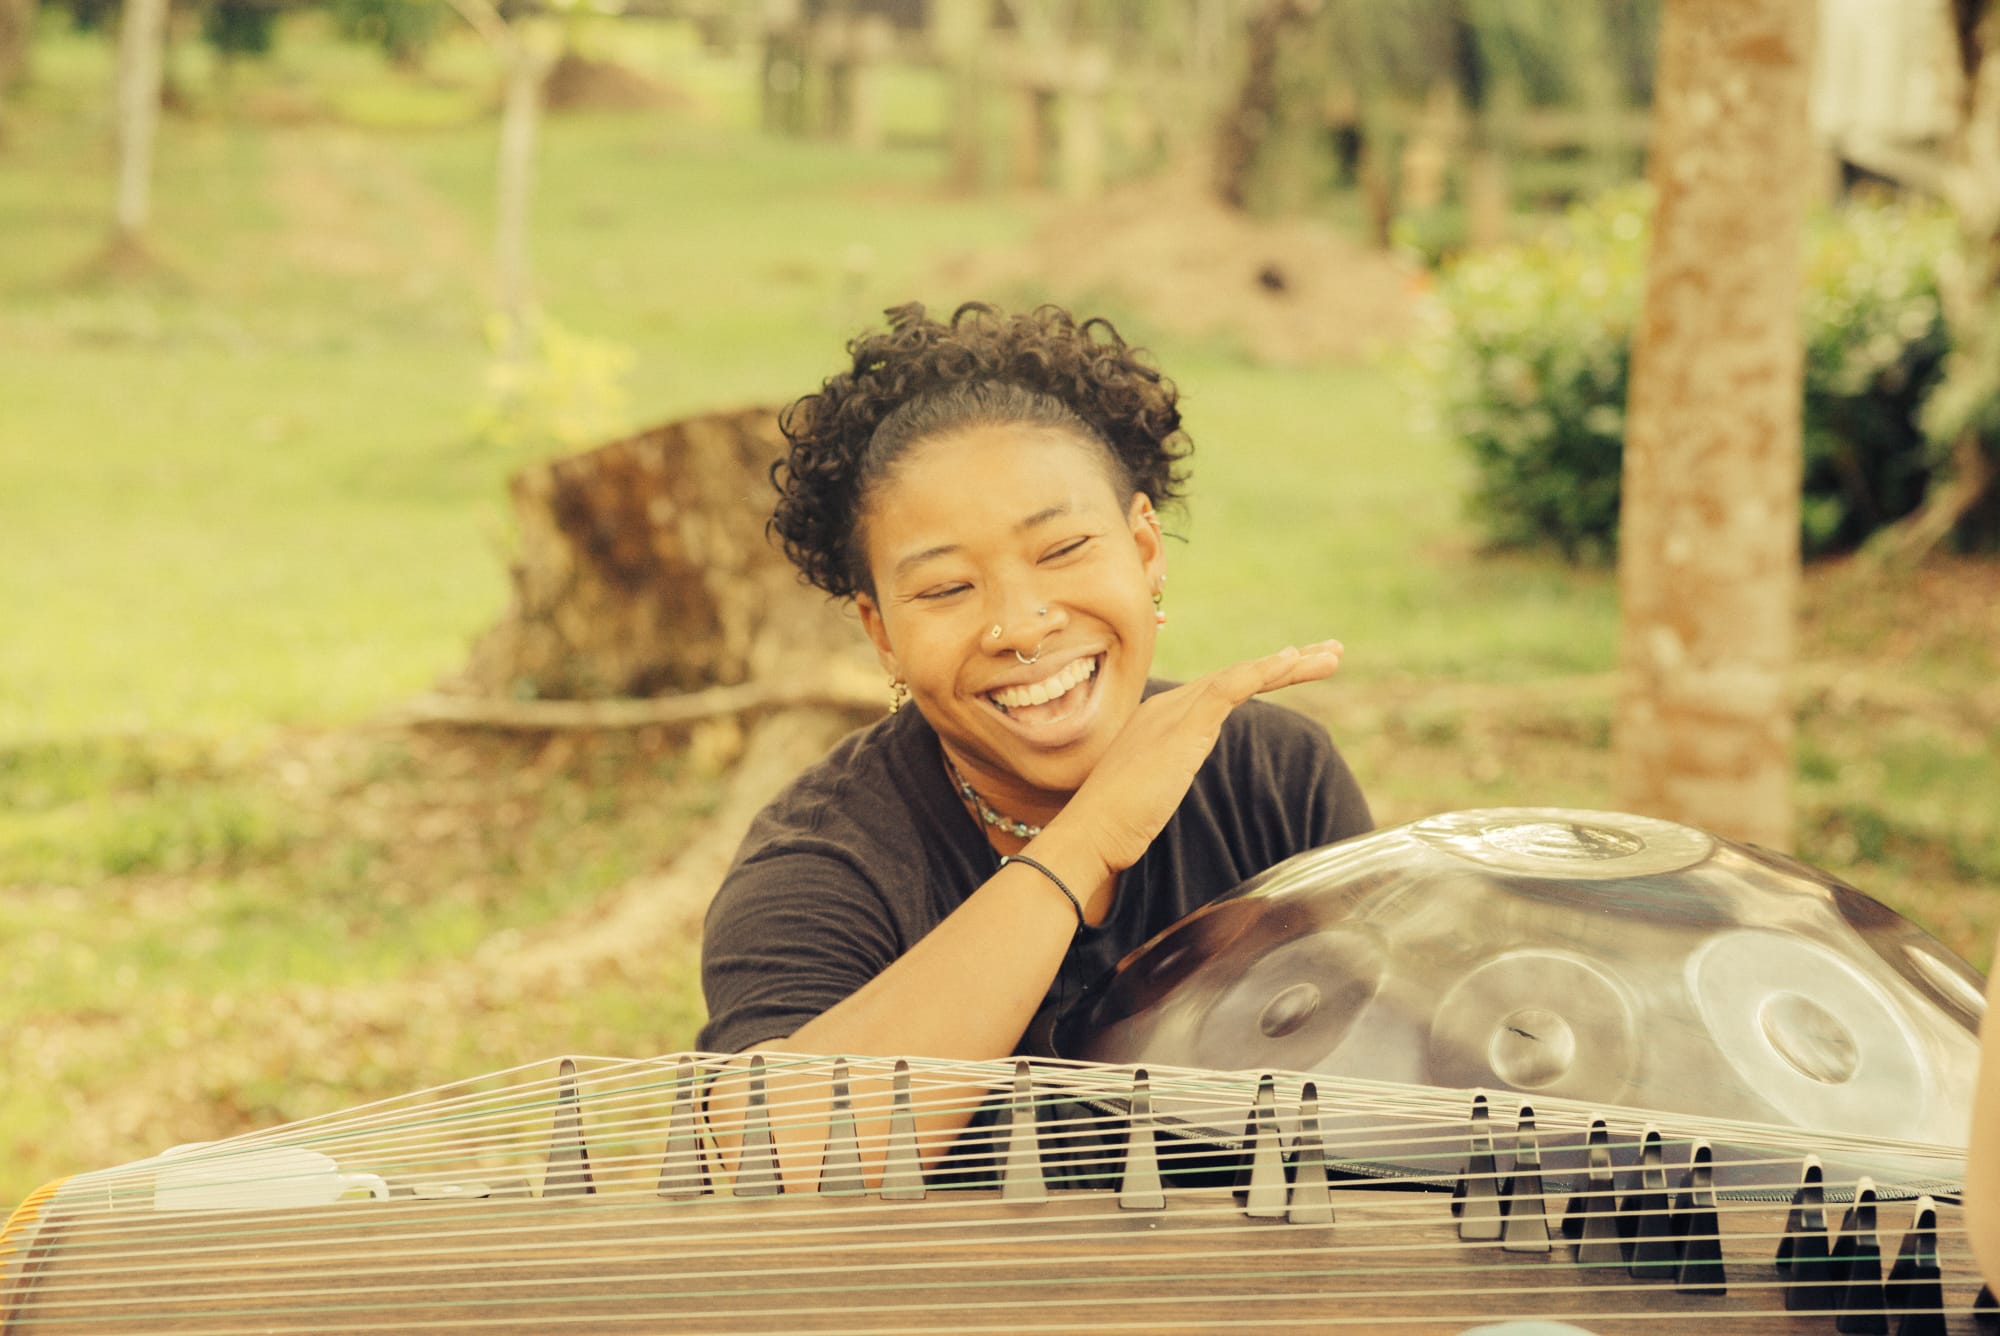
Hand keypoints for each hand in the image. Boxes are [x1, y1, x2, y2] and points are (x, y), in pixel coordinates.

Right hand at [1040, 639, 1343, 886]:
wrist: (1091, 833)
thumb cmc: (1115, 823)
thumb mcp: (1152, 791)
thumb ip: (1168, 774)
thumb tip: (1173, 782)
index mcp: (1162, 718)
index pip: (1223, 689)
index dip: (1263, 677)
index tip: (1299, 669)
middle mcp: (1169, 705)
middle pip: (1238, 675)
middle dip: (1288, 663)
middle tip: (1331, 652)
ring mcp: (1175, 712)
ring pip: (1241, 675)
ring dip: (1290, 664)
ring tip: (1332, 655)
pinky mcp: (1183, 726)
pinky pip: (1230, 687)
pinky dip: (1262, 671)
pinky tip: (1290, 661)